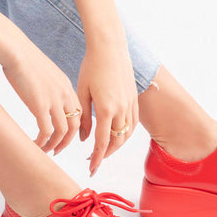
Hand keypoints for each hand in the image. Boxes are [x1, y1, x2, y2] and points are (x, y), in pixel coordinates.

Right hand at [2, 39, 81, 154]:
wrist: (16, 51)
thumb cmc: (24, 59)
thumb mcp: (45, 73)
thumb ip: (49, 86)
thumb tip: (42, 95)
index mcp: (67, 87)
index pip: (79, 112)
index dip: (76, 127)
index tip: (68, 137)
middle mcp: (65, 95)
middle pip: (75, 125)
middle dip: (68, 141)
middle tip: (58, 150)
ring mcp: (54, 101)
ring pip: (62, 131)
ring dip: (55, 144)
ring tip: (46, 150)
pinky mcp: (40, 105)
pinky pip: (46, 131)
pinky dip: (43, 141)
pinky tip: (36, 145)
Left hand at [77, 38, 138, 175]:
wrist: (110, 47)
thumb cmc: (92, 66)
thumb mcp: (82, 92)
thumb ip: (83, 118)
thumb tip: (83, 138)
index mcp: (106, 109)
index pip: (102, 142)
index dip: (97, 158)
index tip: (92, 169)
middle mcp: (121, 109)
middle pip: (116, 141)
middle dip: (106, 155)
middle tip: (95, 162)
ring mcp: (130, 104)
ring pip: (127, 134)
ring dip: (117, 146)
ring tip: (106, 151)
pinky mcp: (134, 98)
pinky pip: (133, 122)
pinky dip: (126, 133)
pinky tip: (119, 135)